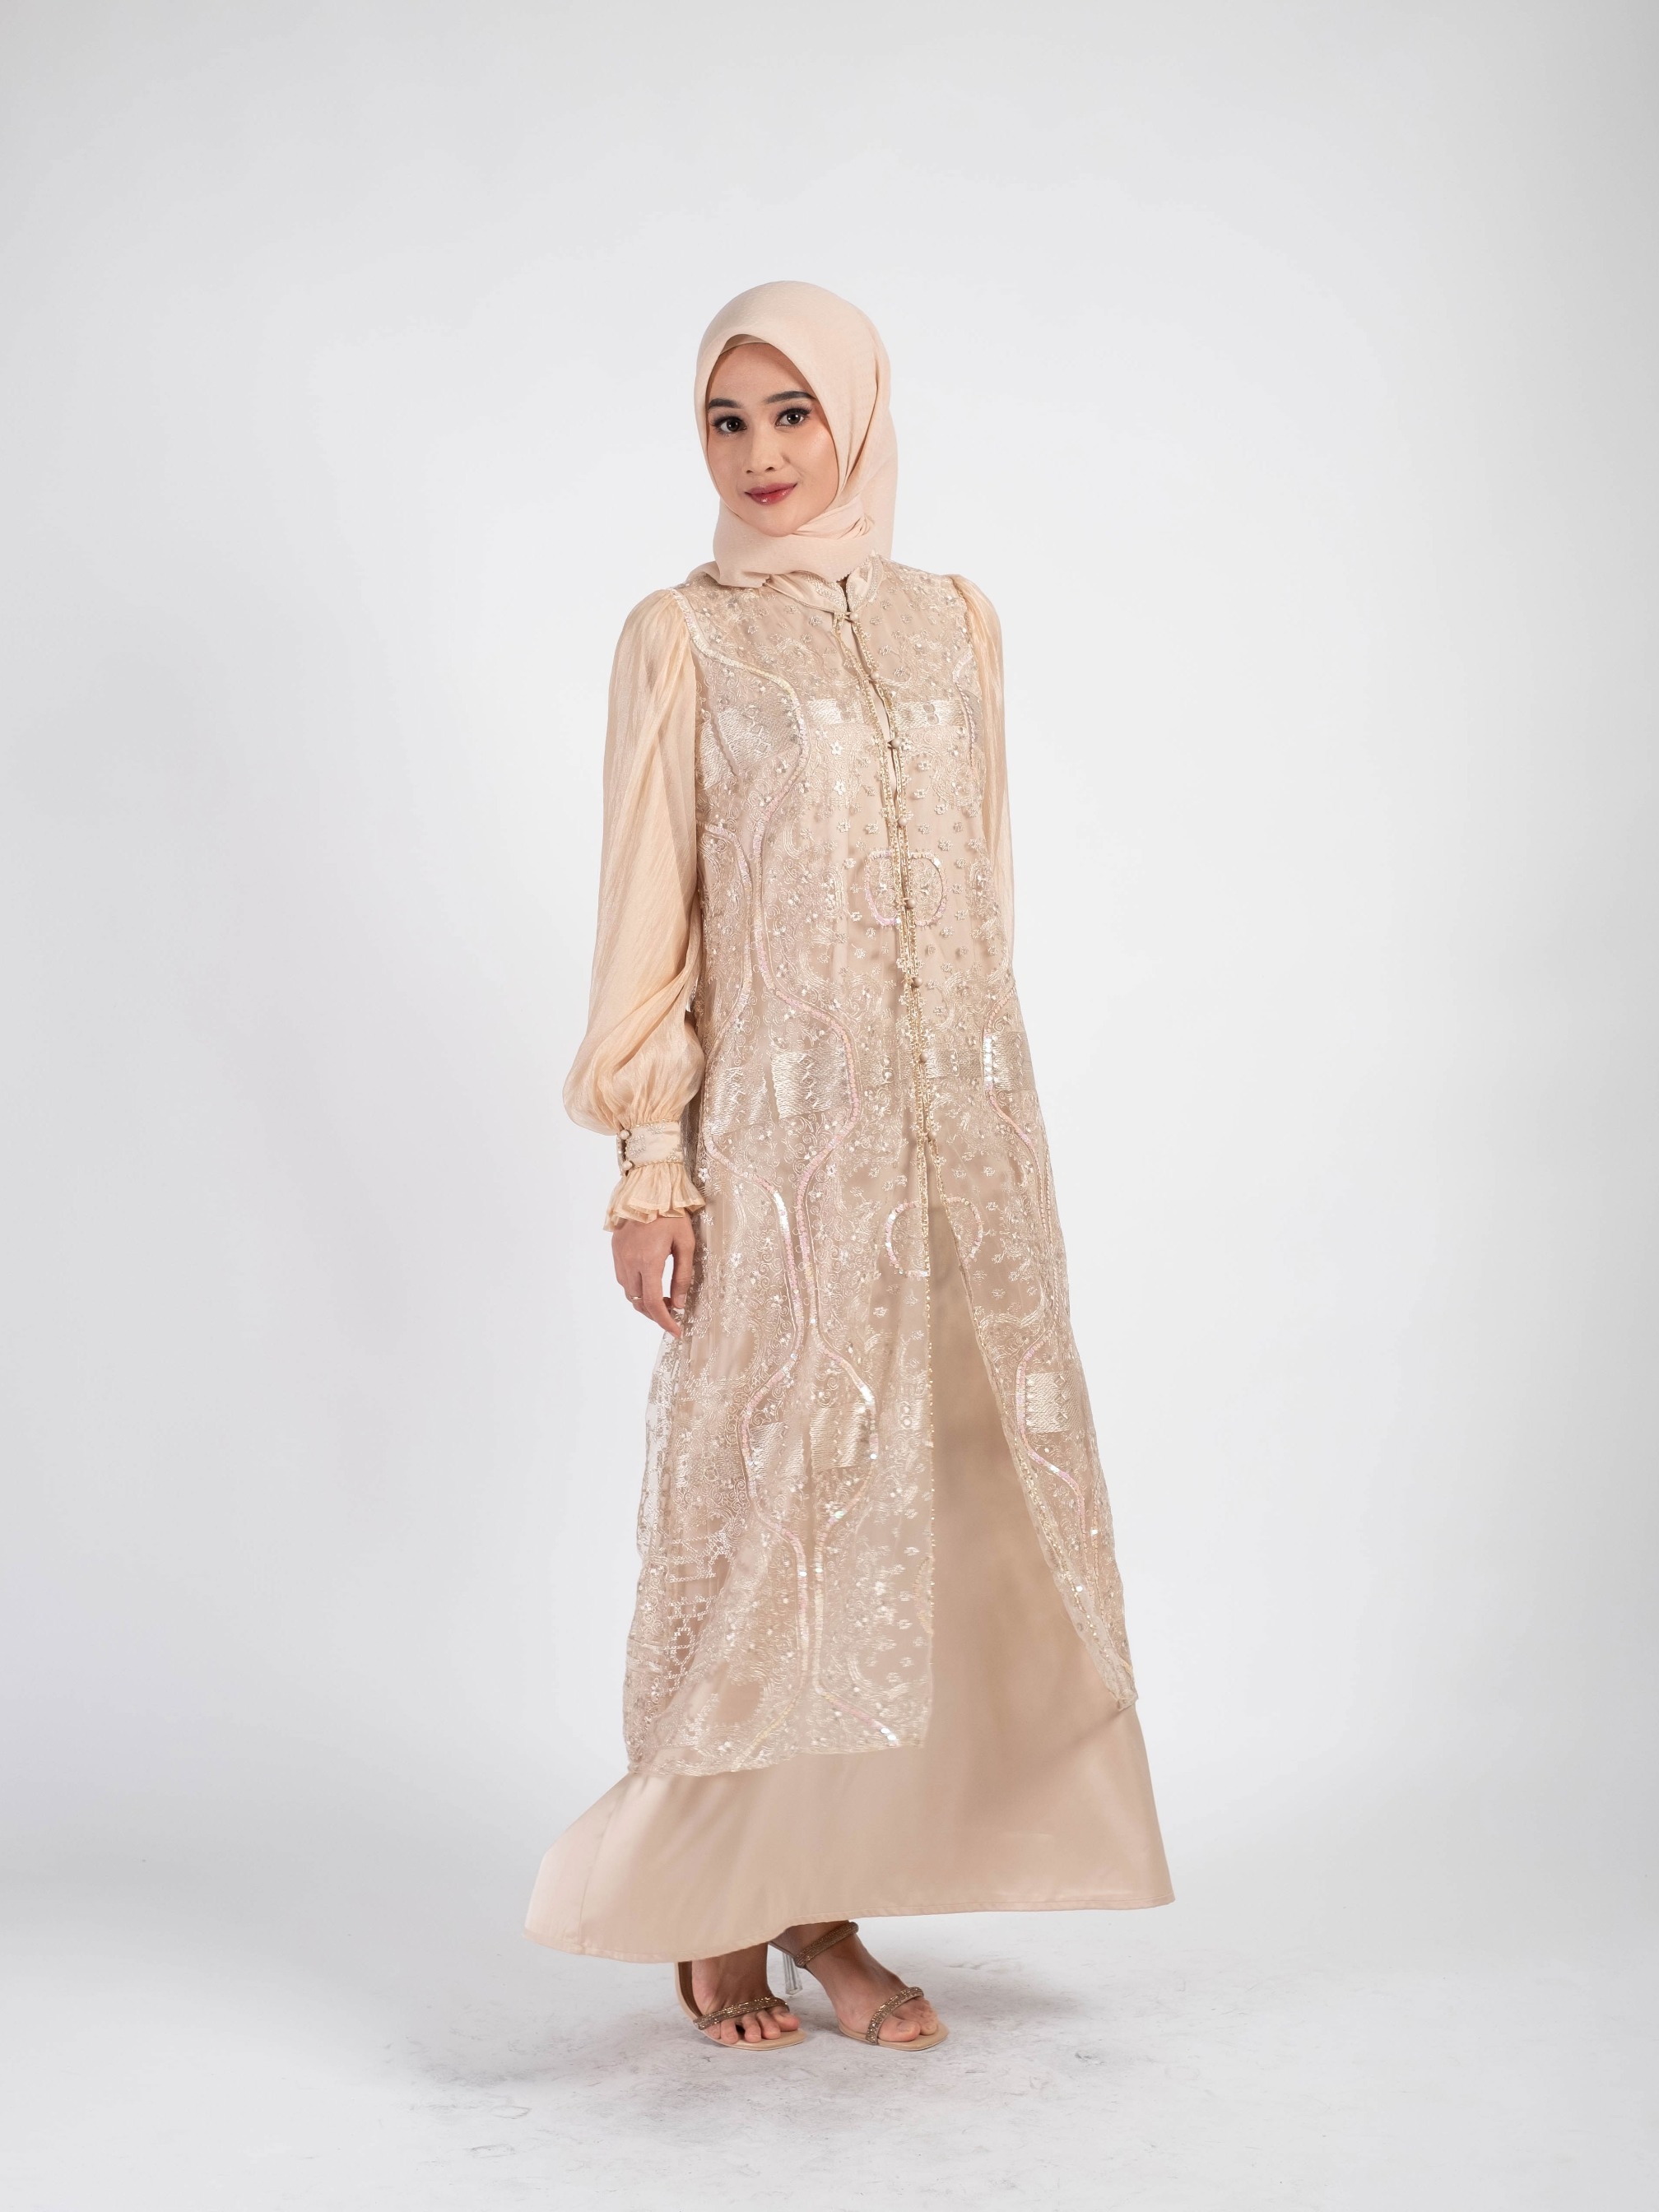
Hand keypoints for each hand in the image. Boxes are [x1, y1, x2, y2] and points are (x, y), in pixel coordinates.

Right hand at [611, 1212, 695, 1336]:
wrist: (649, 1188)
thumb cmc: (672, 1214)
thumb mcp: (686, 1244)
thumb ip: (682, 1276)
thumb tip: (680, 1304)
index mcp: (649, 1262)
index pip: (653, 1303)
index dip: (664, 1322)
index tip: (676, 1331)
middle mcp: (629, 1262)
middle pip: (638, 1302)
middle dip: (655, 1313)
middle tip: (672, 1313)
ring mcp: (619, 1256)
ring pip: (628, 1291)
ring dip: (643, 1300)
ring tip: (662, 1297)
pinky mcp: (616, 1248)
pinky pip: (622, 1276)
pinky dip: (635, 1286)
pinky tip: (648, 1280)